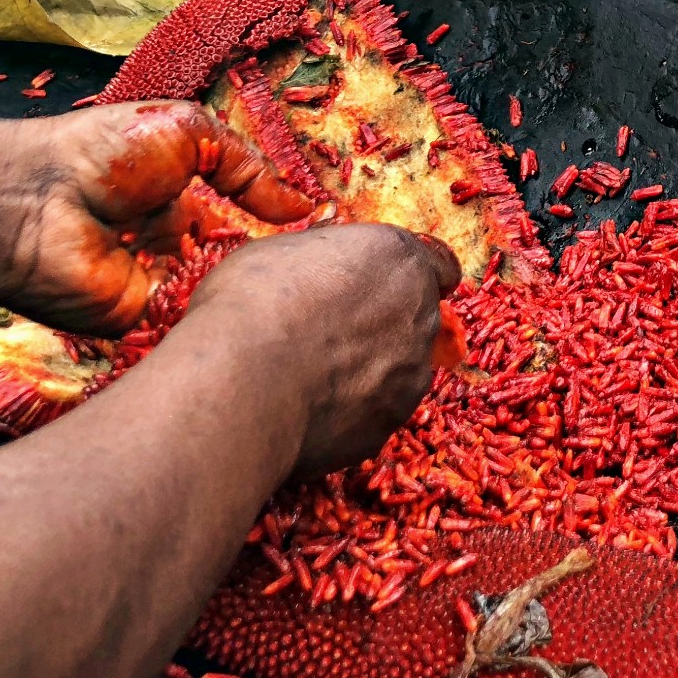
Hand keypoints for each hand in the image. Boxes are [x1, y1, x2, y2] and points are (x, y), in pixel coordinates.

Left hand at [0, 102, 316, 335]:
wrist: (39, 200)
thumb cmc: (104, 151)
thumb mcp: (191, 131)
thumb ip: (249, 169)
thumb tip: (304, 206)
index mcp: (173, 195)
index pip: (234, 217)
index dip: (271, 222)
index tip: (314, 228)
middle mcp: (165, 241)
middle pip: (230, 261)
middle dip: (267, 261)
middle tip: (306, 260)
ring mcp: (154, 282)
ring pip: (217, 293)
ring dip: (245, 285)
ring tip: (285, 277)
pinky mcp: (141, 320)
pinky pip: (192, 321)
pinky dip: (215, 312)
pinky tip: (243, 298)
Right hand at [193, 223, 457, 472]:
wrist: (240, 381)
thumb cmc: (253, 302)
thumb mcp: (286, 251)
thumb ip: (327, 258)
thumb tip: (327, 264)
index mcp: (399, 260)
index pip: (437, 267)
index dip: (410, 278)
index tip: (388, 286)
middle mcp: (418, 316)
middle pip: (417, 318)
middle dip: (386, 323)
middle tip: (331, 331)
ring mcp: (408, 377)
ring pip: (401, 371)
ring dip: (372, 371)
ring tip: (311, 374)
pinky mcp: (386, 427)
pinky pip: (373, 415)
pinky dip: (350, 413)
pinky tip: (306, 409)